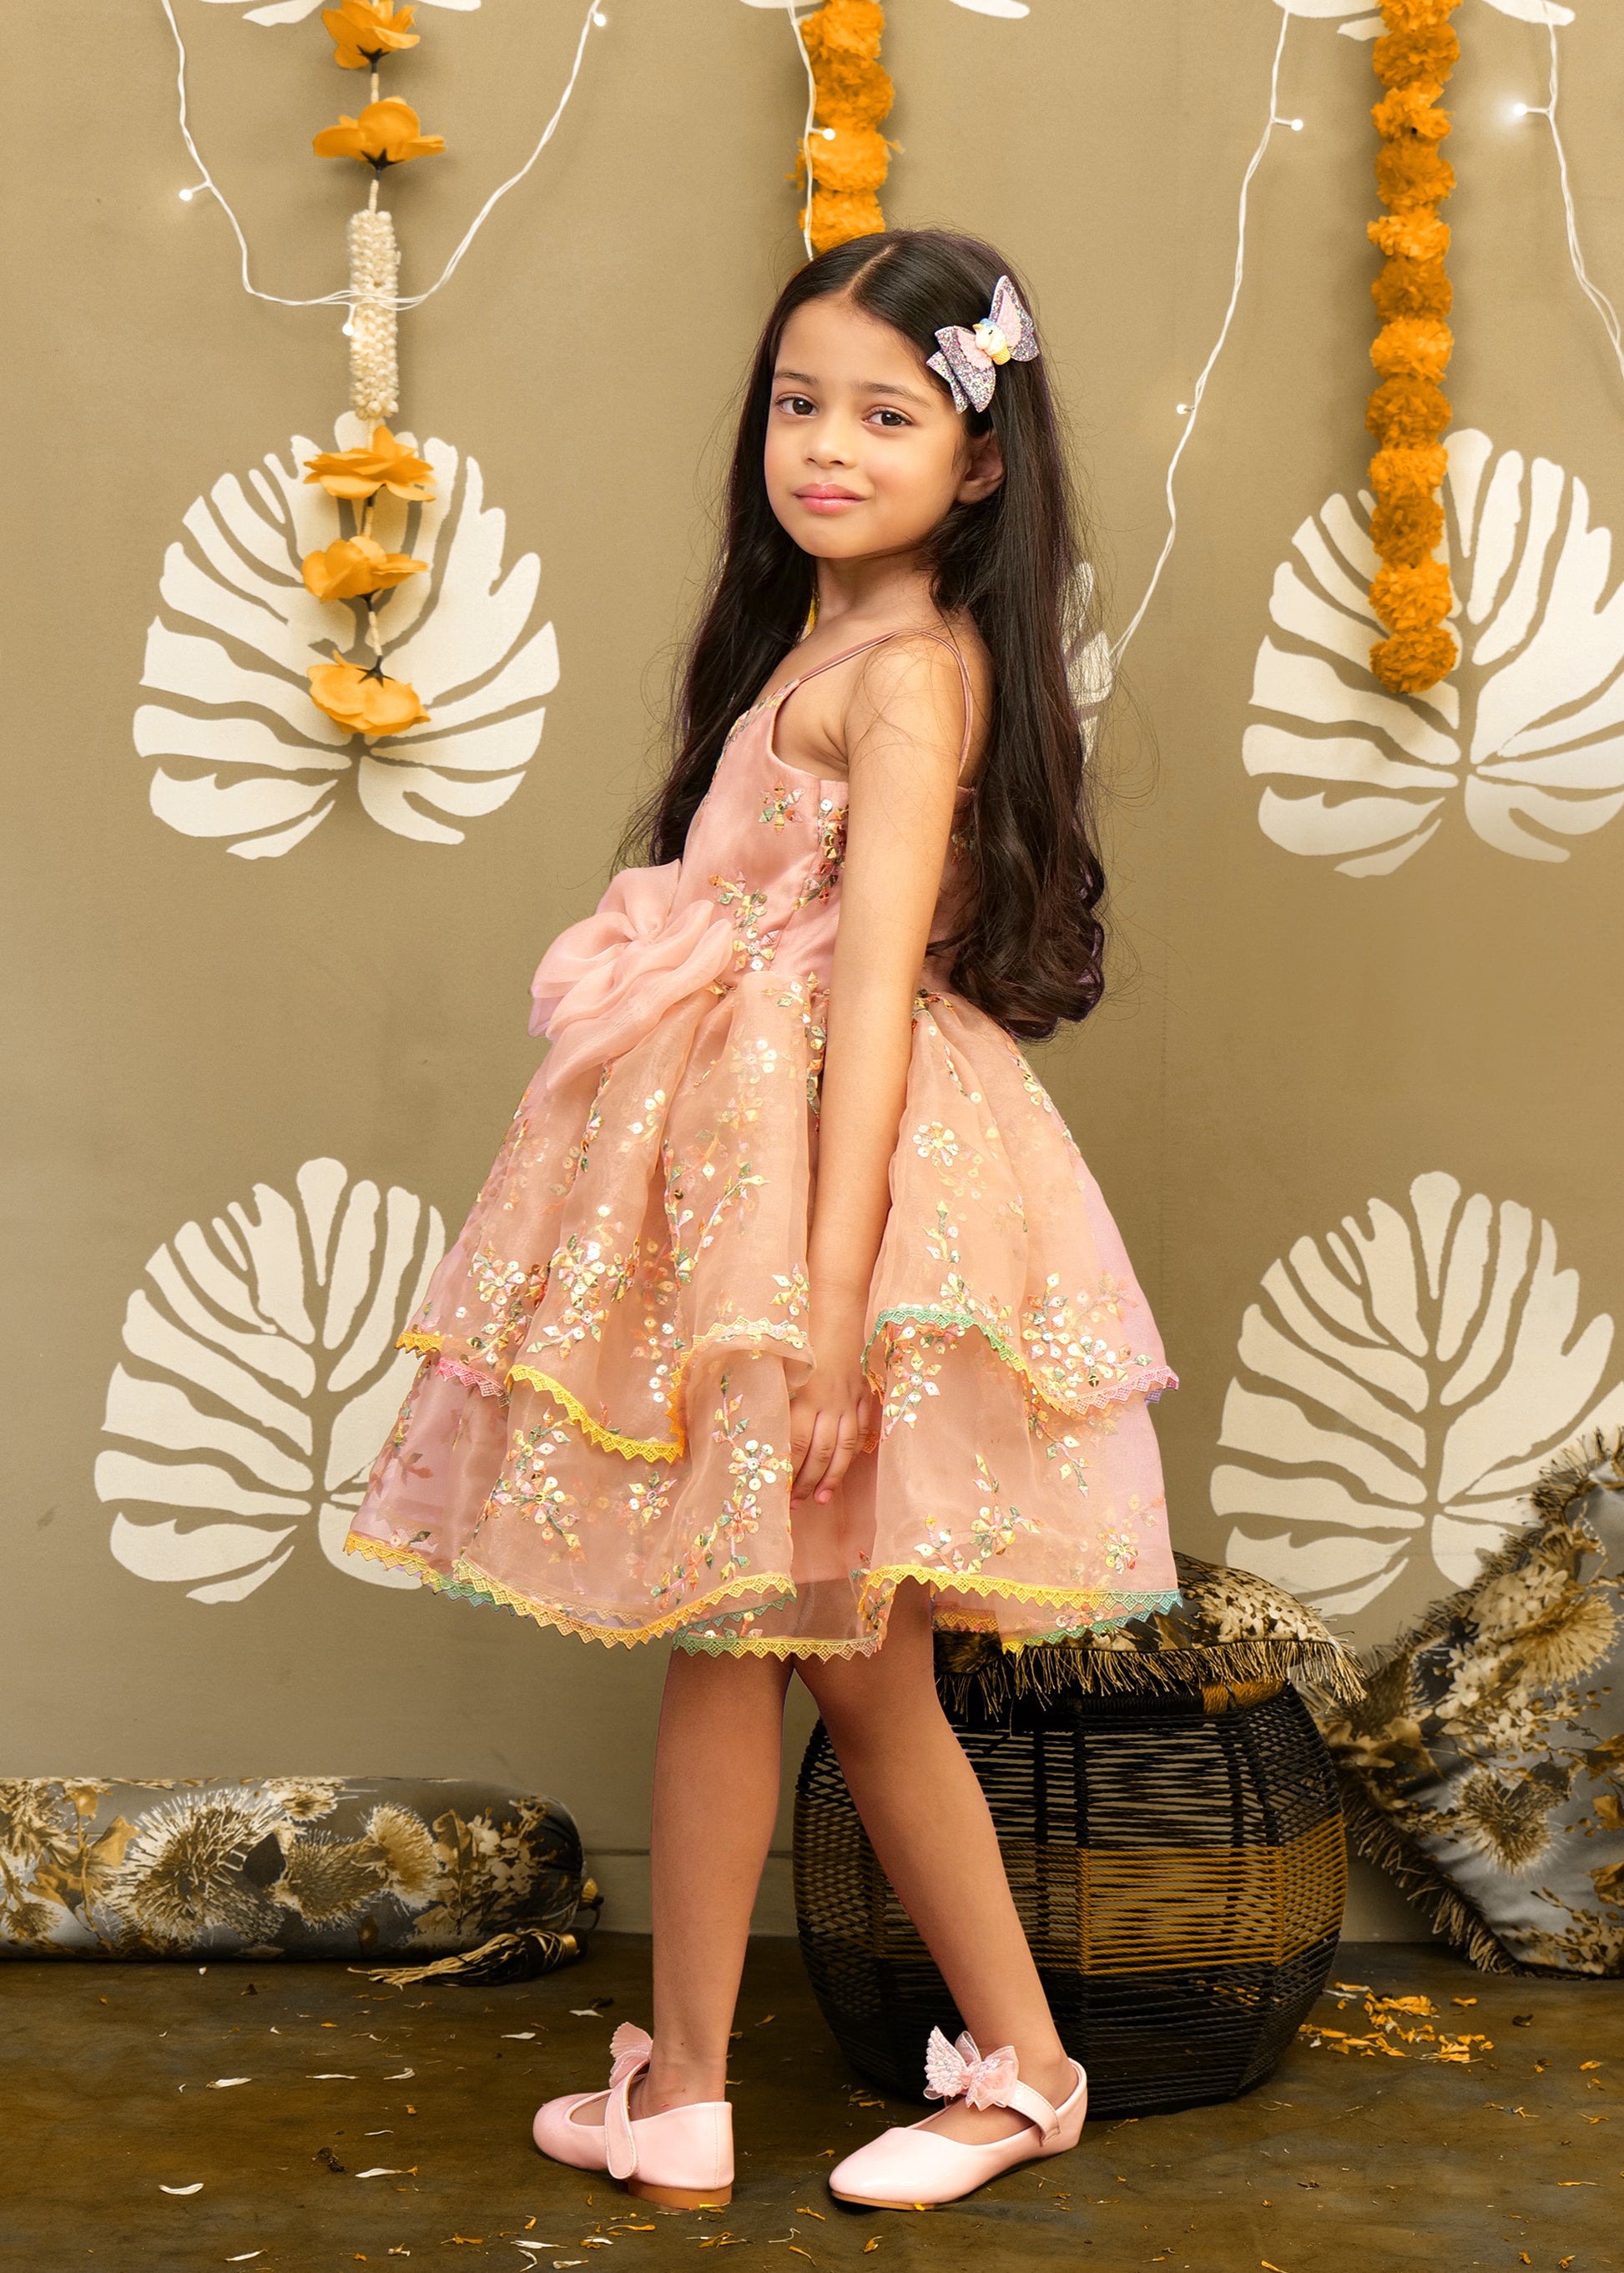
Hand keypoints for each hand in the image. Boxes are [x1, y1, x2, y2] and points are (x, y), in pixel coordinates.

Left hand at [789, 1293, 879, 1507]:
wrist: (836, 1312)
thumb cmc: (802, 1337)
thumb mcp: (781, 1366)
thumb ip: (773, 1396)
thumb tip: (754, 1431)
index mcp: (805, 1397)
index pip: (796, 1445)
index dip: (788, 1472)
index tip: (778, 1491)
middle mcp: (829, 1404)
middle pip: (819, 1453)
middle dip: (807, 1482)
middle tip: (795, 1504)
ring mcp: (849, 1402)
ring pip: (843, 1448)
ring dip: (832, 1476)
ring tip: (821, 1499)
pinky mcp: (862, 1397)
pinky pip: (860, 1430)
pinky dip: (853, 1452)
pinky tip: (845, 1467)